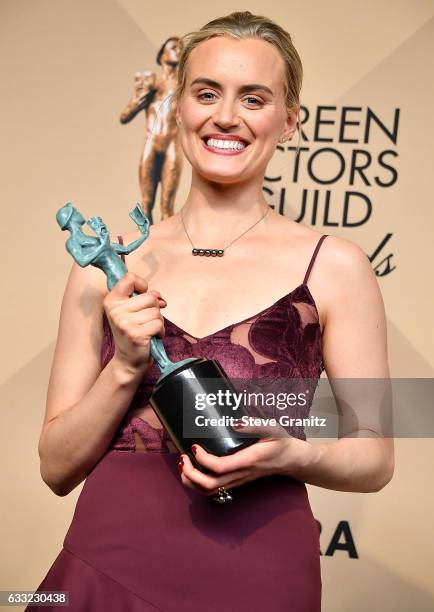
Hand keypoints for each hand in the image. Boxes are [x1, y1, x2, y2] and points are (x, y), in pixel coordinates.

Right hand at [103, 272, 166, 373]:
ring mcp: (124, 322)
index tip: (142, 297)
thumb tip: (160, 298)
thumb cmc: (132, 332)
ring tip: (148, 329)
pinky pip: (158, 323)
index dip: (142, 286)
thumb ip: (142, 298)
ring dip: (158, 321)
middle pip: (149, 296)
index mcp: (111, 301)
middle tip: (145, 321)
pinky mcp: (135, 334)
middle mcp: (115, 310)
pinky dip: (160, 331)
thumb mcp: (131, 311)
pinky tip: (151, 337)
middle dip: (154, 309)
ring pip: (156, 311)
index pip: (130, 278)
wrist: (128, 360)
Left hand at [178, 422, 314, 495]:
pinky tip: (194, 470)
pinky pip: (214, 490)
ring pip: (210, 491)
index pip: (220, 468)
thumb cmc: (281, 442)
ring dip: (191, 481)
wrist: (291, 459)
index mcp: (248, 460)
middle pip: (210, 485)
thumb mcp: (271, 428)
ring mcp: (238, 481)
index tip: (194, 446)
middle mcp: (241, 475)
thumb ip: (253, 425)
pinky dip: (198, 484)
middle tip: (183, 457)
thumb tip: (234, 421)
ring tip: (183, 465)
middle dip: (190, 473)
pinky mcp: (236, 481)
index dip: (203, 460)